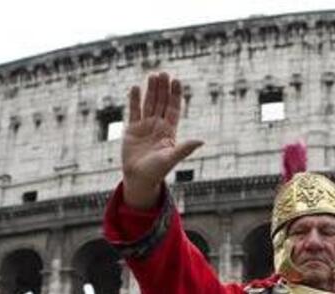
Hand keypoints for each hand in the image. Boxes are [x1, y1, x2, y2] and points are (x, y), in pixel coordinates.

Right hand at [121, 72, 203, 208]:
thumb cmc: (157, 171)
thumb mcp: (171, 158)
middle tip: (164, 73)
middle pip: (161, 103)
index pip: (173, 109)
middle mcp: (158, 126)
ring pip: (149, 104)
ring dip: (151, 90)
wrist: (139, 179)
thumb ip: (185, 148)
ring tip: (153, 75)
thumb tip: (202, 141)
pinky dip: (134, 100)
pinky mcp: (132, 129)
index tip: (177, 81)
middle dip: (163, 88)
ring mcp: (145, 126)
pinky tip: (135, 88)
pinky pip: (134, 111)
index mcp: (169, 131)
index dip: (175, 95)